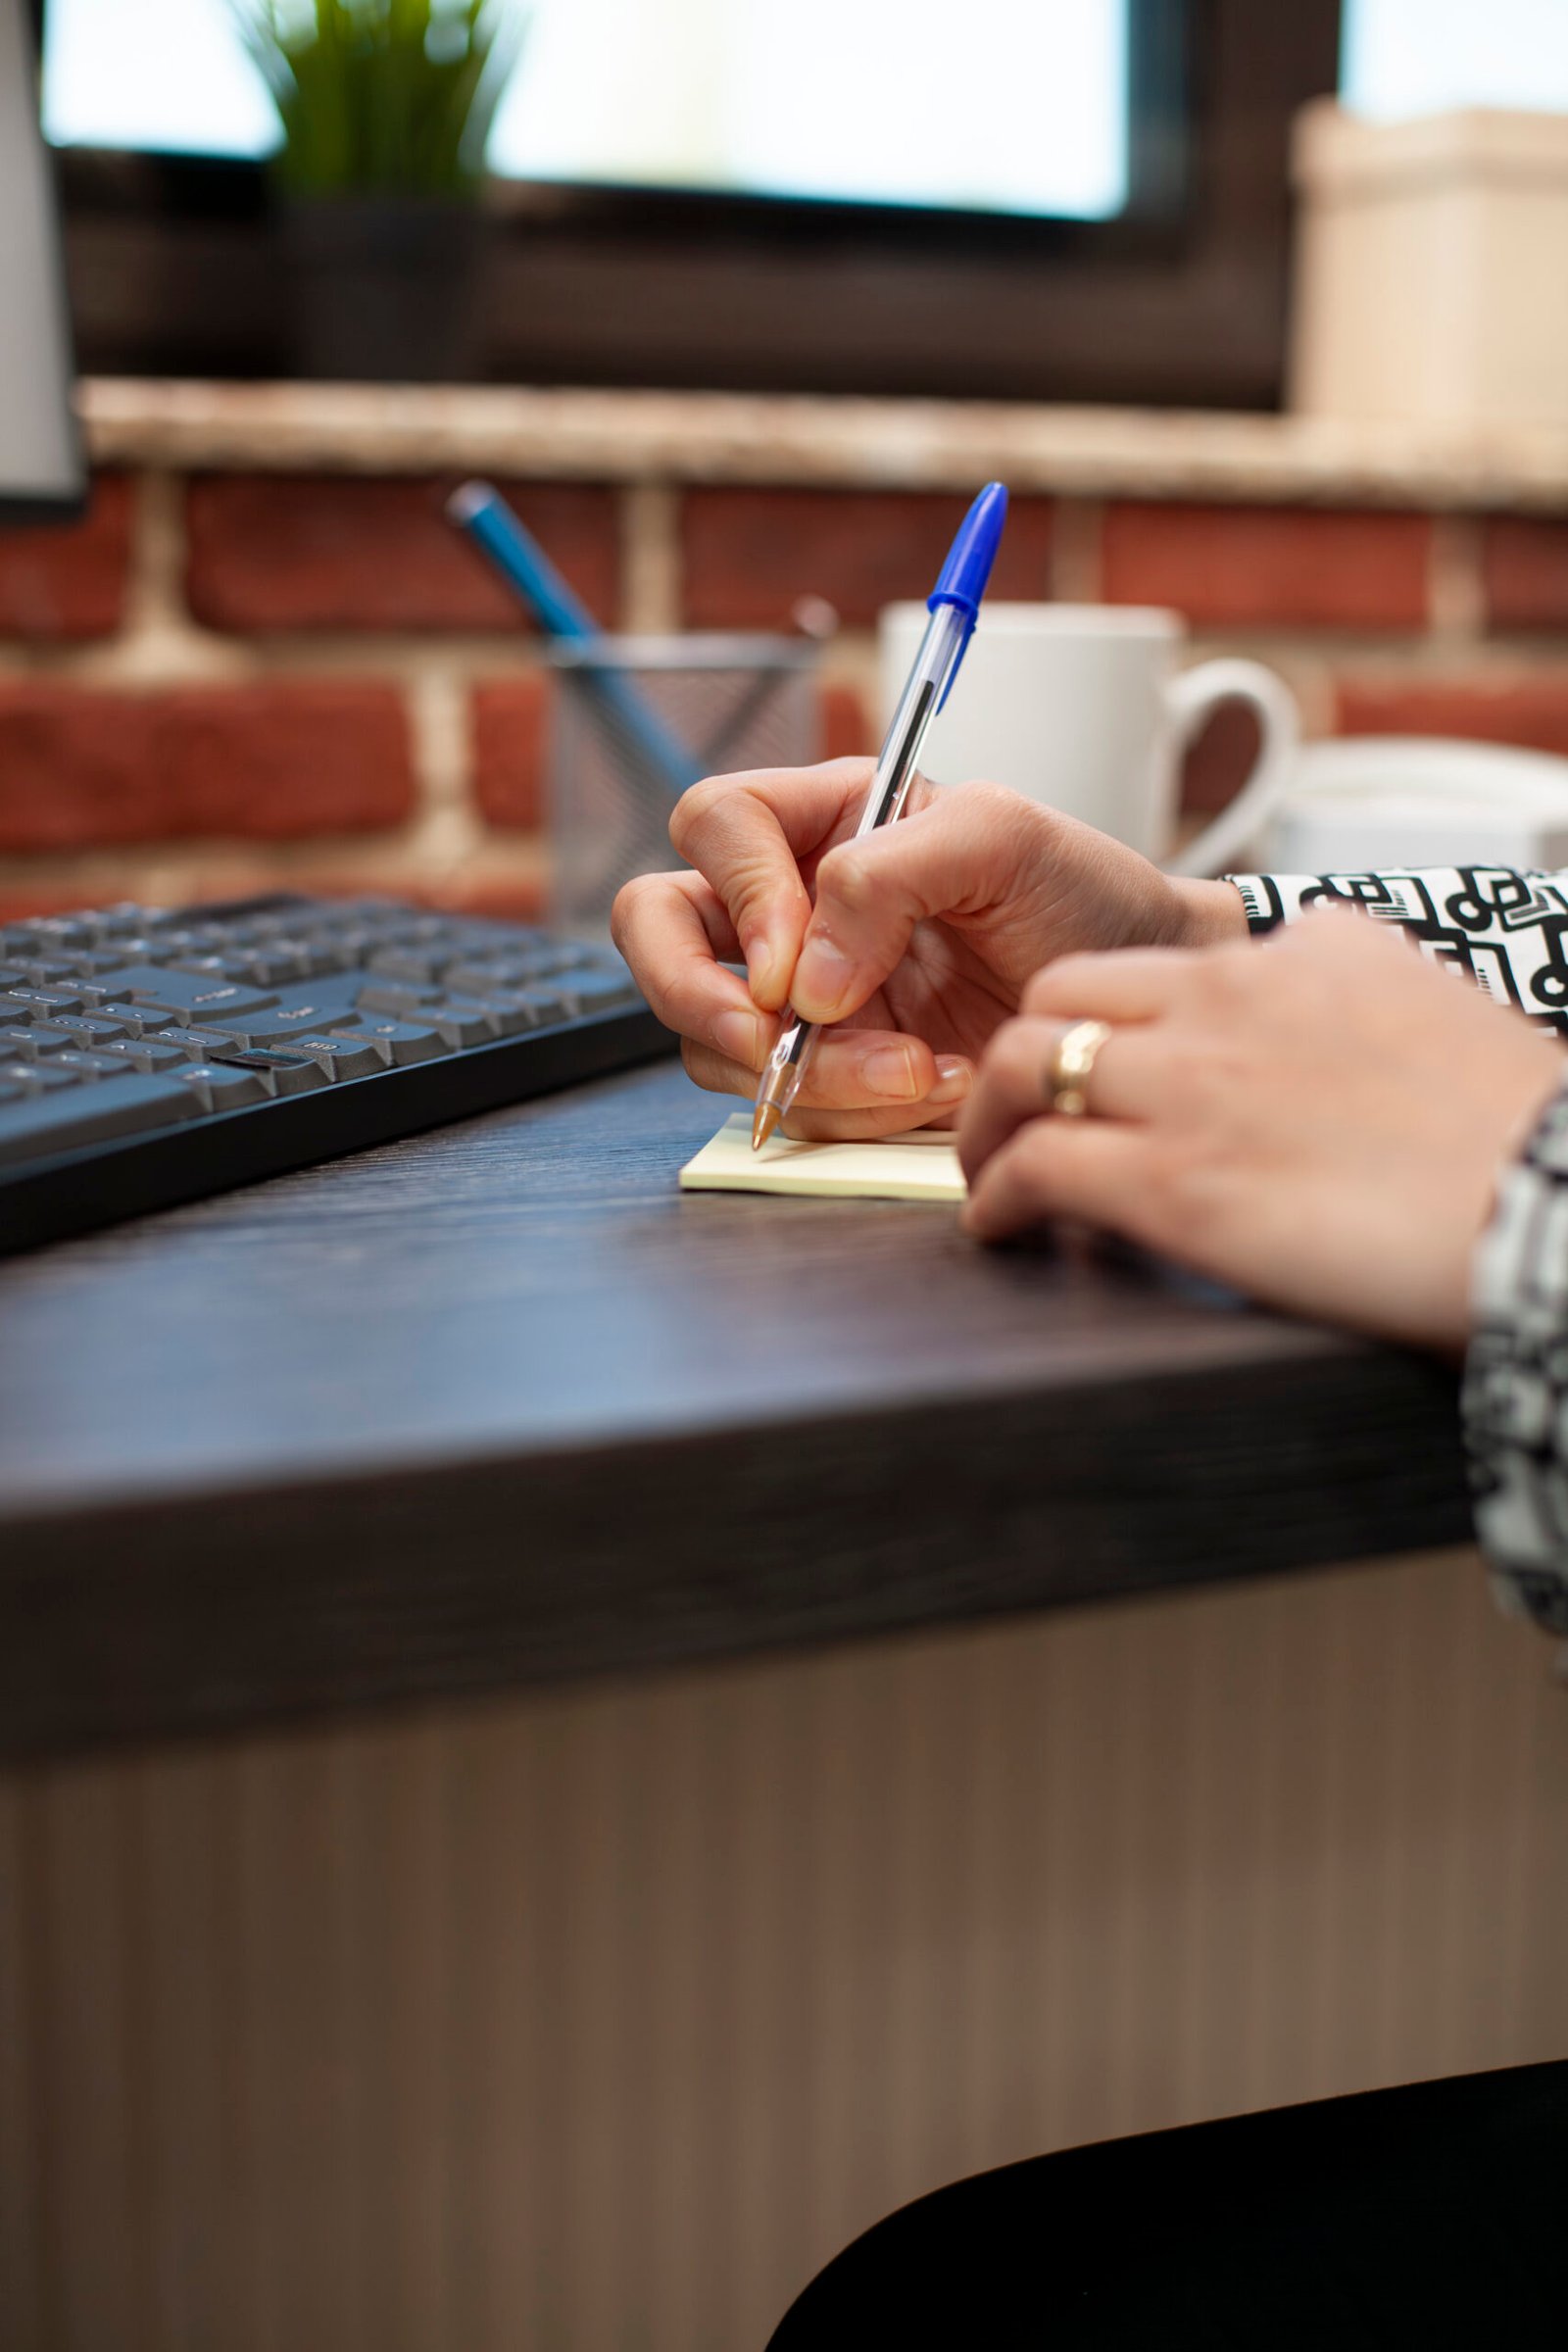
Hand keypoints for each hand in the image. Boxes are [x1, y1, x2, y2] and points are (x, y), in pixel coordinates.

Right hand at [611, 759, 1243, 1137]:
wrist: (1126, 1006)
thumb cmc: (1082, 896)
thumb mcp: (1003, 841)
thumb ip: (889, 874)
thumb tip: (805, 981)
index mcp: (824, 817)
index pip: (715, 826)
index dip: (740, 895)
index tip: (800, 963)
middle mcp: (791, 903)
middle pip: (657, 930)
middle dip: (696, 996)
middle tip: (770, 1041)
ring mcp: (798, 996)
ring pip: (714, 1039)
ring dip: (807, 1073)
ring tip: (921, 1072)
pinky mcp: (823, 1072)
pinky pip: (779, 1104)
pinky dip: (846, 1112)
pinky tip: (931, 1092)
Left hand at [958, 911, 1567, 1351]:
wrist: (1555, 1201)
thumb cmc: (1519, 1133)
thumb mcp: (1436, 1006)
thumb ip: (1358, 980)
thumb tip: (1323, 967)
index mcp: (1303, 953)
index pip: (1158, 962)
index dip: (1110, 1019)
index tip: (1099, 1065)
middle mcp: (1233, 998)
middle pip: (1063, 993)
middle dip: (1027, 1052)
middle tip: (1018, 1111)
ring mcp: (1194, 1085)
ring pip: (1027, 1065)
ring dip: (988, 1121)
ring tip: (990, 1169)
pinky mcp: (1173, 1180)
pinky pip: (1036, 1166)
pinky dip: (997, 1197)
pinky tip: (1001, 1226)